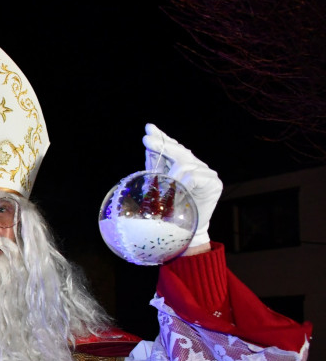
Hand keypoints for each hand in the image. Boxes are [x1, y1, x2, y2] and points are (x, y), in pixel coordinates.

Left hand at [142, 123, 222, 248]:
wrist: (184, 231)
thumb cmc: (169, 210)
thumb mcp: (158, 185)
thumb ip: (155, 166)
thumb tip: (149, 146)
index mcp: (183, 165)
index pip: (173, 147)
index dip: (162, 137)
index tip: (149, 128)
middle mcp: (197, 165)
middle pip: (179, 151)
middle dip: (162, 145)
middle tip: (147, 140)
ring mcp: (207, 173)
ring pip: (185, 164)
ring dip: (171, 178)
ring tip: (166, 193)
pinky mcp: (214, 182)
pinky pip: (194, 176)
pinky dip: (183, 185)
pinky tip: (179, 194)